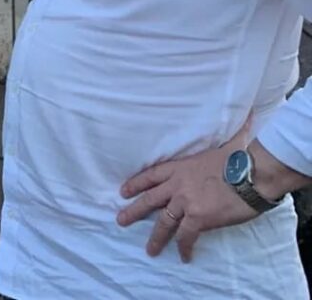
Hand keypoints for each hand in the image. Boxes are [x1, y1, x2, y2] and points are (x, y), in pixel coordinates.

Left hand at [117, 120, 257, 261]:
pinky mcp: (198, 217)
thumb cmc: (238, 158)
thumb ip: (225, 135)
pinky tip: (184, 256)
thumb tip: (244, 115)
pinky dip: (184, 247)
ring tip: (149, 250)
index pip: (151, 175)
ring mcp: (185, 201)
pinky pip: (186, 236)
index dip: (136, 183)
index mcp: (180, 167)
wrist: (250, 174)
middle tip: (120, 220)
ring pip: (163, 222)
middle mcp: (177, 184)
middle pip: (149, 199)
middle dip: (133, 210)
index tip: (123, 190)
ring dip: (155, 237)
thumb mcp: (222, 144)